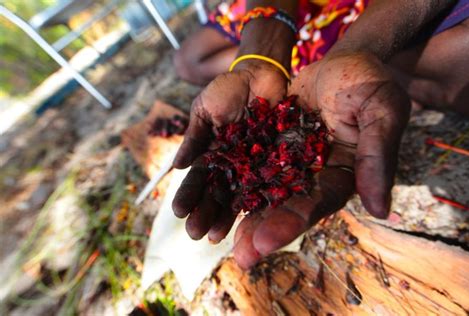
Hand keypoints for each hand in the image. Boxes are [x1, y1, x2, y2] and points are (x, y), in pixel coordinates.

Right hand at [172, 61, 287, 242]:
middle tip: (195, 233)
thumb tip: (177, 166)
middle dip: (205, 213)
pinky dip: (257, 202)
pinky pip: (265, 184)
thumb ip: (195, 137)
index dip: (188, 195)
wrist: (261, 74)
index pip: (198, 179)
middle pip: (216, 193)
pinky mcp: (274, 163)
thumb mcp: (204, 109)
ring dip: (226, 216)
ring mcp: (252, 166)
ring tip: (216, 236)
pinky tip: (249, 220)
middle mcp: (230, 164)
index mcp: (211, 153)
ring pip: (238, 195)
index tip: (179, 212)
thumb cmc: (229, 89)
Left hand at [229, 52, 409, 267]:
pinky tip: (206, 197)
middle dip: (261, 231)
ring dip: (237, 213)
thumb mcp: (382, 111)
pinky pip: (246, 165)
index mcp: (342, 175)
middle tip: (240, 256)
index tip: (263, 242)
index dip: (291, 223)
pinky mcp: (269, 146)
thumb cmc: (367, 83)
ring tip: (211, 235)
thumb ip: (378, 157)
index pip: (317, 204)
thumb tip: (379, 210)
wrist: (342, 63)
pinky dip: (227, 181)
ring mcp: (289, 163)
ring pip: (261, 192)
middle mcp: (313, 176)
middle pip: (286, 207)